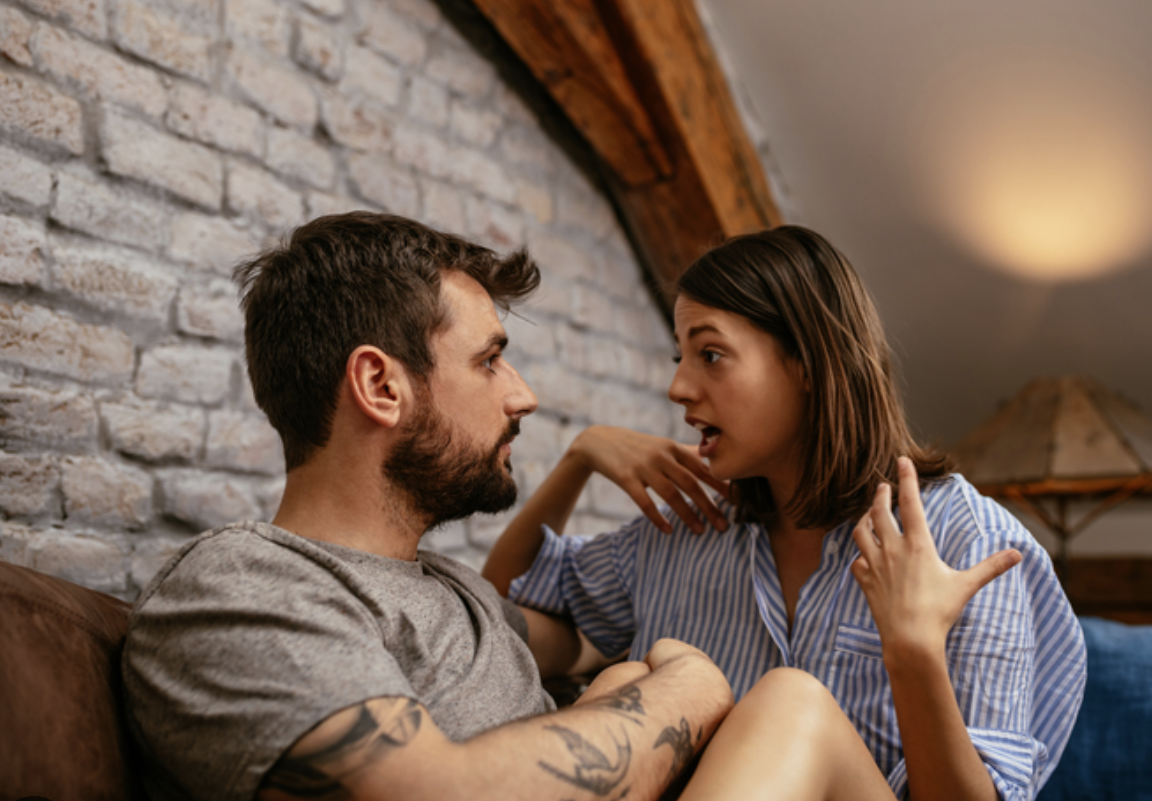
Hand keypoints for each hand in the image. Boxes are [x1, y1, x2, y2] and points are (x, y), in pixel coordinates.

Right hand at [570, 426, 728, 533]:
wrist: (598, 442)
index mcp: (672, 448)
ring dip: (688, 514)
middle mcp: (660, 456)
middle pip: (690, 483)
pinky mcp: (626, 478)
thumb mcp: (661, 445)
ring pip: (670, 494)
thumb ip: (685, 454)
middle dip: (709, 505)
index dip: (720, 483)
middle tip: (724, 524)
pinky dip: (657, 517)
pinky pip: (644, 502)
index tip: (736, 500)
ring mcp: (643, 467)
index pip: (701, 467)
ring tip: (701, 531)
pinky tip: (668, 530)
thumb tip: (712, 459)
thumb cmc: (636, 446)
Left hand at [850, 457, 1021, 662]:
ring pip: (861, 532)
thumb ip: (990, 567)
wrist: (910, 639)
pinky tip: (864, 555)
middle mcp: (893, 549)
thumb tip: (1018, 554)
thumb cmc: (939, 612)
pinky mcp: (864, 581)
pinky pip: (856, 562)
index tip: (902, 460)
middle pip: (880, 512)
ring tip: (869, 514)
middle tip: (883, 486)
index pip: (911, 503)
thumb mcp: (966, 585)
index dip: (907, 478)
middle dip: (881, 495)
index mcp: (918, 545)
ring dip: (864, 519)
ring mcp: (875, 565)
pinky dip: (860, 554)